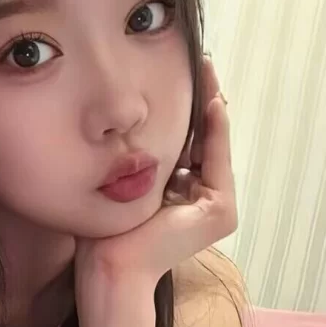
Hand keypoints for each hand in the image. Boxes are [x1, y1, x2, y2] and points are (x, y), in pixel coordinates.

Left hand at [76, 58, 236, 289]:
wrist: (109, 265)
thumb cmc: (105, 231)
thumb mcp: (125, 182)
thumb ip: (140, 158)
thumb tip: (130, 122)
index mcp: (180, 196)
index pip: (188, 143)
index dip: (188, 108)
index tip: (182, 73)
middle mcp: (202, 201)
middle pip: (203, 140)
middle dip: (202, 100)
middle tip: (200, 61)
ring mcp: (216, 208)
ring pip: (212, 145)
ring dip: (211, 106)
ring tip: (206, 70)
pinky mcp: (220, 212)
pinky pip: (216, 160)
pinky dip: (214, 130)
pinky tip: (210, 101)